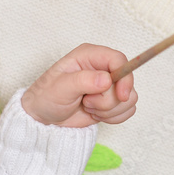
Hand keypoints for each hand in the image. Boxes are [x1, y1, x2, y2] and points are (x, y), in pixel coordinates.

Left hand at [21, 43, 136, 127]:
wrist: (44, 118)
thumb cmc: (47, 97)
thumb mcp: (60, 88)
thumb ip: (83, 81)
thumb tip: (106, 79)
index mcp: (89, 56)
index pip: (118, 60)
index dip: (124, 77)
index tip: (121, 96)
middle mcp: (102, 68)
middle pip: (126, 82)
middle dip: (108, 100)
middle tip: (86, 102)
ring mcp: (109, 85)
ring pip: (129, 98)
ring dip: (109, 110)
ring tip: (88, 107)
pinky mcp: (112, 101)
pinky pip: (128, 110)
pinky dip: (114, 117)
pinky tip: (95, 114)